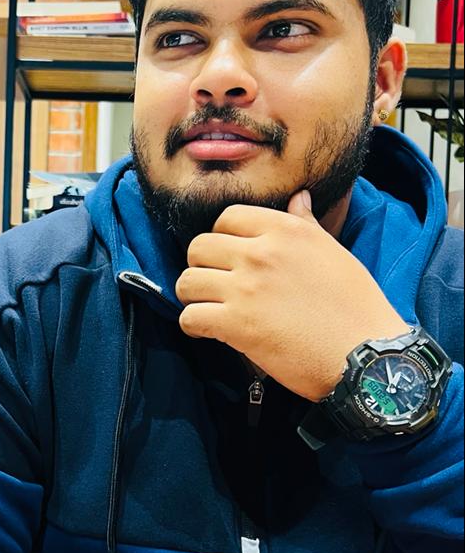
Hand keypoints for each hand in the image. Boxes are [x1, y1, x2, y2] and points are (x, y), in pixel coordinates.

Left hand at [174, 191, 406, 400]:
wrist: (366, 355)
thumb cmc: (355, 305)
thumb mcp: (334, 253)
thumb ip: (306, 224)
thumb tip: (298, 197)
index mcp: (286, 230)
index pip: (227, 217)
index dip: (222, 238)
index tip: (229, 258)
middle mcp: (261, 253)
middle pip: (198, 247)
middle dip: (201, 267)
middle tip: (215, 285)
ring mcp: (245, 288)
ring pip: (187, 282)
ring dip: (193, 297)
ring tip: (208, 308)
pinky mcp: (236, 325)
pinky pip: (189, 317)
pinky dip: (192, 327)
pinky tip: (207, 331)